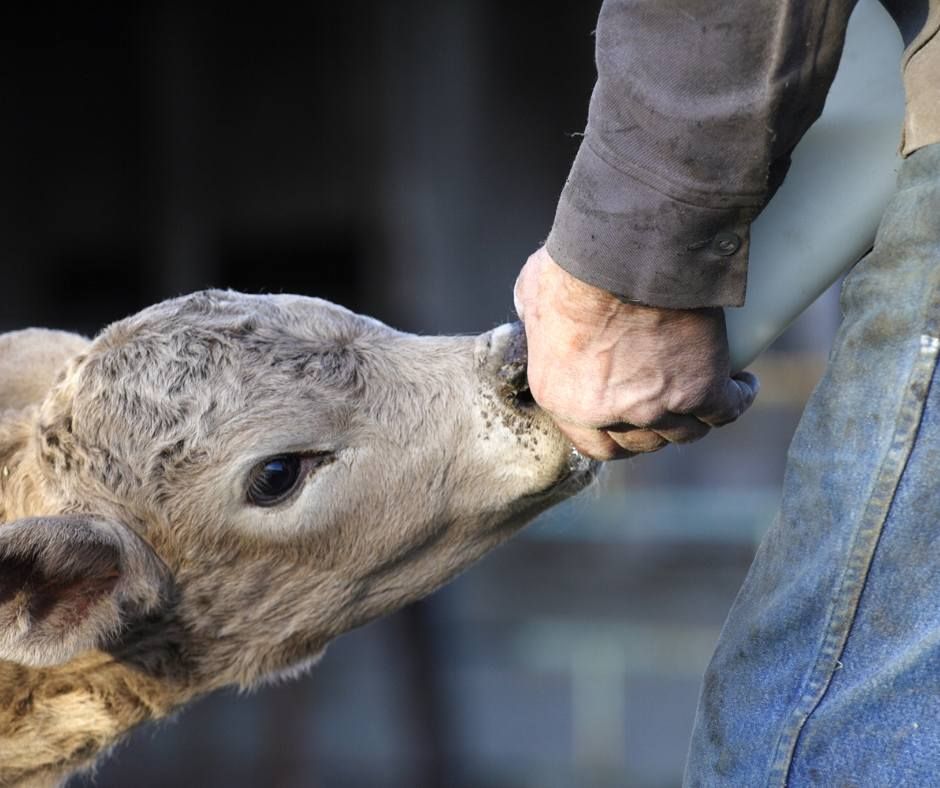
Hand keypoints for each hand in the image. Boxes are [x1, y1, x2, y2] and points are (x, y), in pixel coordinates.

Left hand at [513, 247, 758, 459]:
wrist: (629, 252)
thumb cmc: (575, 266)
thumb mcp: (532, 297)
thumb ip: (537, 321)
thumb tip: (540, 316)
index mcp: (563, 398)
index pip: (595, 445)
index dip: (615, 434)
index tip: (628, 419)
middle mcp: (609, 412)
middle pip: (642, 440)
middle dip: (653, 425)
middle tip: (665, 399)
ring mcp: (657, 405)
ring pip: (685, 431)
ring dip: (694, 416)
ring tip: (705, 392)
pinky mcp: (702, 388)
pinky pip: (726, 409)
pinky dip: (737, 397)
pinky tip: (741, 383)